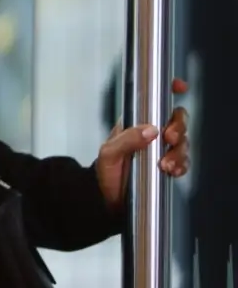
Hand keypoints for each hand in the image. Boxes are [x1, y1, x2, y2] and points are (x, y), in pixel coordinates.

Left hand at [94, 78, 190, 208]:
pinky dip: (182, 165)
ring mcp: (161, 150)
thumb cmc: (103, 172)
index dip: (168, 91)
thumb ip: (126, 139)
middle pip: (177, 120)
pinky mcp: (168, 167)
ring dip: (179, 151)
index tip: (179, 86)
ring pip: (183, 142)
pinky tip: (173, 171)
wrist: (106, 200)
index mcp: (135, 124)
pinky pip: (183, 162)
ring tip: (166, 164)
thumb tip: (151, 130)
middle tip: (169, 138)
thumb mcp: (108, 153)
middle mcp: (151, 134)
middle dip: (179, 126)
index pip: (153, 102)